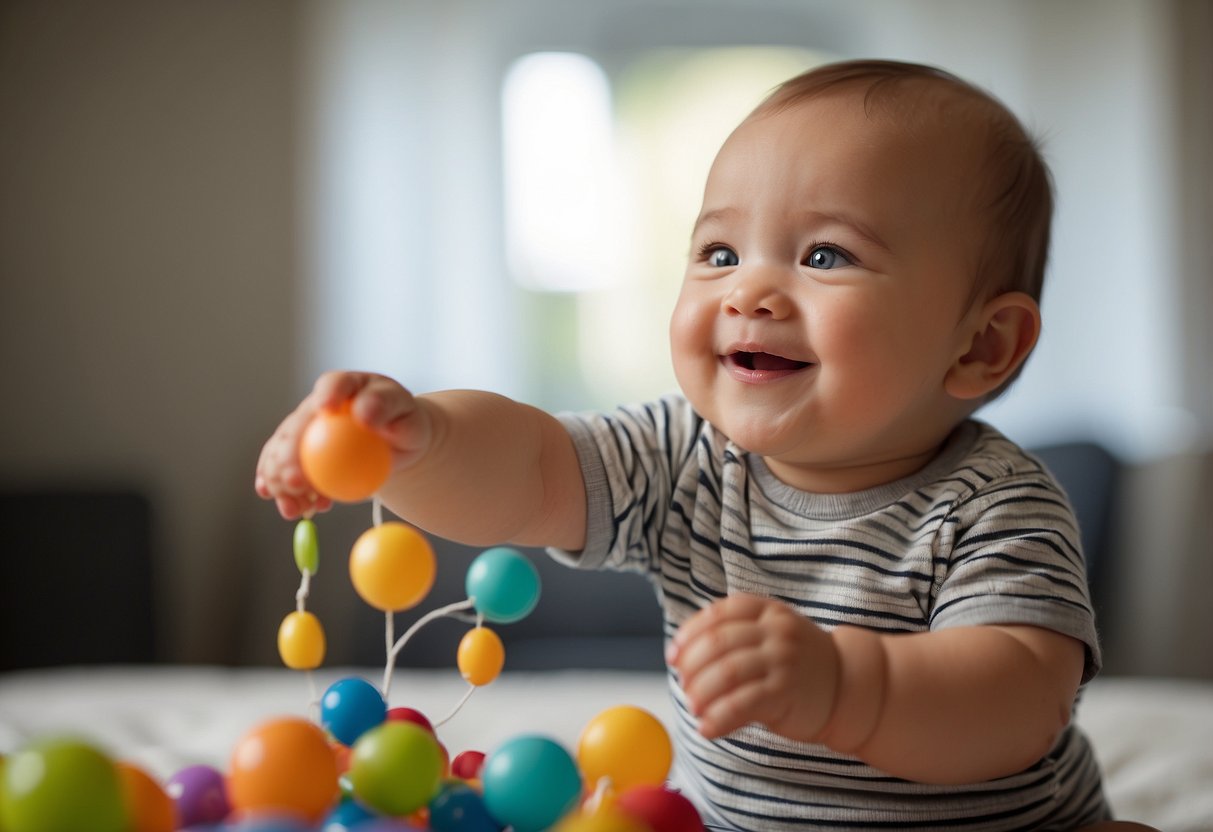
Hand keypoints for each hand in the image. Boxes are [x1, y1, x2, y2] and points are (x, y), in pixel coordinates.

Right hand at [254, 371, 433, 518]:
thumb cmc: (404, 426)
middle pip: (296, 425)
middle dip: (288, 453)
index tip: (325, 411)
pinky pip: (280, 472)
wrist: (395, 445)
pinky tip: (293, 509)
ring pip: (280, 451)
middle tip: (296, 482)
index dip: (327, 396)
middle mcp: (316, 405)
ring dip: (281, 481)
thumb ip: (388, 411)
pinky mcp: (294, 452)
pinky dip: (283, 492)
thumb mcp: (408, 417)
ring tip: (298, 508)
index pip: (334, 385)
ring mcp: (302, 428)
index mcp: (346, 386)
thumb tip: (365, 415)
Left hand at [666, 594, 839, 740]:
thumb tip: (683, 655)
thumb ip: (735, 636)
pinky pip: (742, 704)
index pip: (718, 614)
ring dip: (701, 694)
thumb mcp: (771, 633)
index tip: (674, 655)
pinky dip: (718, 718)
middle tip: (684, 685)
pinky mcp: (786, 692)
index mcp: (766, 610)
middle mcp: (775, 631)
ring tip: (694, 708)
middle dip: (692, 667)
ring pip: (726, 673)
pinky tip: (708, 728)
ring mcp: (782, 660)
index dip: (690, 634)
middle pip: (718, 643)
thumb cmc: (798, 662)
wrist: (848, 685)